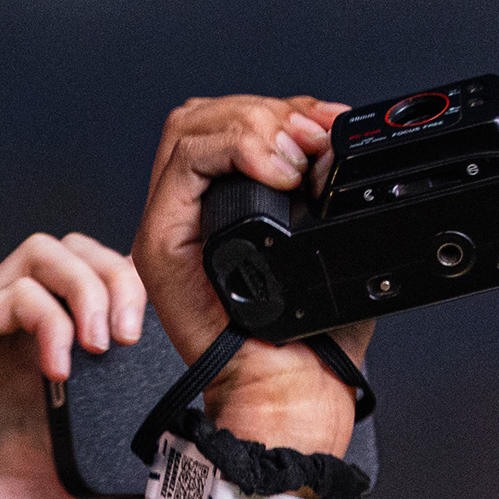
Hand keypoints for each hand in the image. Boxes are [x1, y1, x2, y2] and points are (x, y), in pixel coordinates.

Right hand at [0, 233, 159, 498]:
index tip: (157, 355)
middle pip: (76, 252)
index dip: (137, 299)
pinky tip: (58, 371)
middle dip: (120, 276)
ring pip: (43, 252)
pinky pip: (10, 292)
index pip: (98, 291)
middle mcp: (11, 341)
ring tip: (103, 342)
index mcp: (38, 369)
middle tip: (134, 336)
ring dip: (89, 283)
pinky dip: (48, 317)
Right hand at [132, 93, 366, 456]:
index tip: (328, 123)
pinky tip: (277, 172)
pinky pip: (183, 160)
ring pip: (190, 126)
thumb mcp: (332, 242)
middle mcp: (192, 213)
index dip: (282, 109)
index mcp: (229, 208)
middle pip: (207, 115)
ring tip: (295, 159)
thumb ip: (324, 186)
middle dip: (267, 112)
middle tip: (312, 142)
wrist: (295, 389)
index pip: (235, 124)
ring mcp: (171, 225)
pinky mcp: (160, 242)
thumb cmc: (316, 337)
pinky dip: (235, 148)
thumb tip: (338, 136)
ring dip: (252, 126)